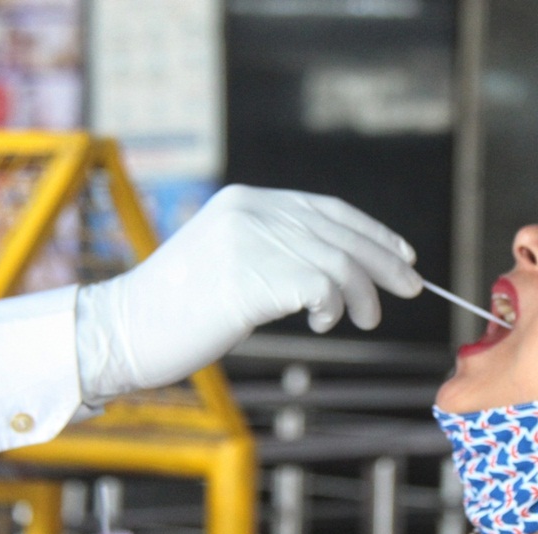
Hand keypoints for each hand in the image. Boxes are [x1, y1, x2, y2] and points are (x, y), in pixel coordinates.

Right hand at [75, 185, 421, 403]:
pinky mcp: (250, 276)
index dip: (372, 232)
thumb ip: (277, 251)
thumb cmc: (180, 308)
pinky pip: (320, 286)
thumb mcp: (231, 260)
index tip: (404, 255)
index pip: (327, 209)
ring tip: (365, 320)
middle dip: (384, 263)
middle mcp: (251, 211)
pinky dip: (334, 306)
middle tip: (411, 289)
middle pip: (341, 232)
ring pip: (337, 261)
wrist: (127, 329)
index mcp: (247, 201)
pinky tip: (326, 323)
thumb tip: (341, 270)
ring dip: (363, 294)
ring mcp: (250, 240)